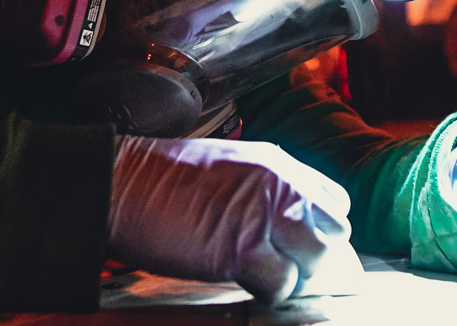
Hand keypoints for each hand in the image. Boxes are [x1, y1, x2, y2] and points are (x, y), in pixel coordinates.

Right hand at [108, 135, 353, 302]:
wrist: (122, 184)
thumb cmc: (163, 180)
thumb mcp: (230, 166)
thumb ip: (267, 188)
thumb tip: (290, 224)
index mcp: (279, 164)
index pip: (335, 200)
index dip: (321, 227)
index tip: (300, 242)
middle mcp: (280, 185)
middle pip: (335, 230)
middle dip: (314, 253)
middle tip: (284, 263)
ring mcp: (264, 215)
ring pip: (316, 259)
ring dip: (294, 274)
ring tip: (264, 273)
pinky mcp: (242, 249)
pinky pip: (282, 284)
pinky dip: (269, 291)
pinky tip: (246, 282)